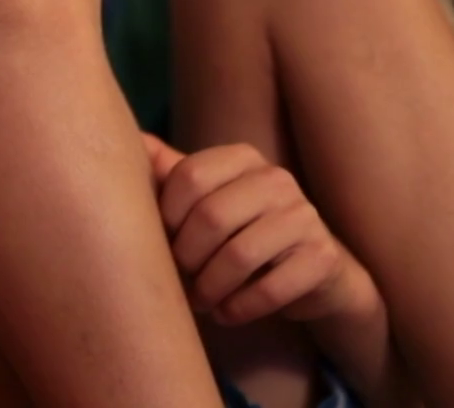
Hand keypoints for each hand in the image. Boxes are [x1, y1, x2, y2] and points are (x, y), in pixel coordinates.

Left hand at [143, 134, 373, 325]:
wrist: (309, 272)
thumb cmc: (239, 231)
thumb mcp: (205, 198)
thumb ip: (167, 171)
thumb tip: (130, 139)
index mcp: (242, 158)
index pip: (189, 177)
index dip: (166, 217)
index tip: (162, 241)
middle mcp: (277, 179)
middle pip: (211, 217)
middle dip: (186, 257)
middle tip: (180, 278)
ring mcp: (305, 216)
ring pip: (239, 255)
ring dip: (210, 288)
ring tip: (199, 300)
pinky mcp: (323, 257)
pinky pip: (271, 289)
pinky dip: (239, 307)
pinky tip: (226, 313)